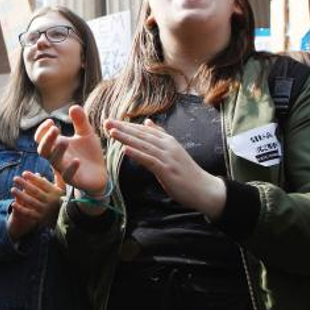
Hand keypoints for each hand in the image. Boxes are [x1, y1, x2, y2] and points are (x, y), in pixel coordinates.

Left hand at [7, 171, 63, 240]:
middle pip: (35, 191)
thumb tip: (54, 162)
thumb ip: (58, 176)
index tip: (24, 173)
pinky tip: (13, 203)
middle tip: (15, 178)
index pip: (42, 183)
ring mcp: (45, 210)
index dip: (33, 177)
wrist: (64, 218)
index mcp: (55, 192)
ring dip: (20, 195)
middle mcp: (50, 201)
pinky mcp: (40, 218)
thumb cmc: (59, 199)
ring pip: (31, 202)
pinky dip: (21, 208)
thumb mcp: (61, 188)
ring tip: (12, 189)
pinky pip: (29, 213)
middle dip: (24, 184)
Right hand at [34, 105, 108, 195]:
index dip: (42, 130)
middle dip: (46, 140)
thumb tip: (74, 106)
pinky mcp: (74, 180)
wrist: (100, 173)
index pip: (41, 138)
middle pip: (43, 150)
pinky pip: (68, 176)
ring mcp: (64, 169)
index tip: (51, 121)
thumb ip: (80, 121)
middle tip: (55, 129)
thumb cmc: (89, 153)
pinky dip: (71, 168)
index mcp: (57, 145)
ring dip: (58, 151)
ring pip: (54, 162)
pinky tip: (77, 161)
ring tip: (66, 142)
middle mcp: (57, 157)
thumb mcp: (86, 134)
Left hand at [105, 118, 225, 219]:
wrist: (204, 189)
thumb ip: (160, 137)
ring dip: (127, 138)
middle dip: (123, 128)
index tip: (111, 120)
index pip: (143, 130)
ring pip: (143, 145)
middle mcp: (167, 146)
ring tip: (112, 132)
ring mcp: (167, 157)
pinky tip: (126, 150)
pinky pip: (149, 160)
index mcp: (167, 140)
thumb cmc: (186, 172)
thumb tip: (147, 122)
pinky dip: (137, 154)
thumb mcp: (173, 150)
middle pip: (141, 134)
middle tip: (106, 121)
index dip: (127, 125)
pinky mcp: (167, 169)